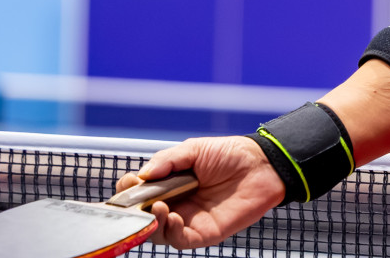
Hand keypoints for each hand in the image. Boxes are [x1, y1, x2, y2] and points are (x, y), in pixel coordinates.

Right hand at [115, 135, 284, 248]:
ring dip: (152, 223)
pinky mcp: (203, 233)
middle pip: (142, 217)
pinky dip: (171, 232)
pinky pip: (179, 240)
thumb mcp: (194, 149)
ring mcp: (187, 220)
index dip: (128, 191)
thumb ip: (168, 160)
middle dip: (134, 212)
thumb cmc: (229, 154)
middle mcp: (174, 204)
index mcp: (168, 184)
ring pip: (157, 233)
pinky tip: (175, 217)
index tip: (129, 184)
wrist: (262, 164)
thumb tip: (142, 175)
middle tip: (136, 203)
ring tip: (160, 207)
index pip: (138, 193)